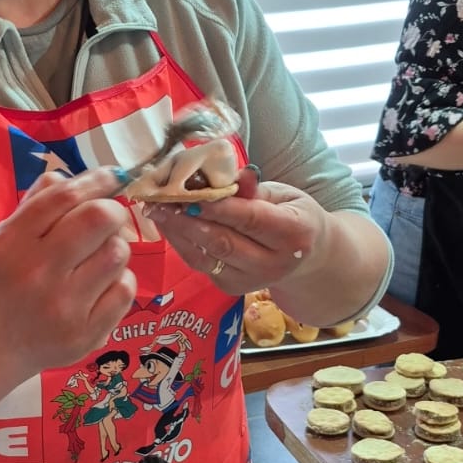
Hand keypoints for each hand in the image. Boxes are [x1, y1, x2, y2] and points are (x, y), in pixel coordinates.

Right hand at [0, 169, 136, 372]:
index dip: (96, 180)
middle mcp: (36, 273)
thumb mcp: (7, 236)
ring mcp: (63, 307)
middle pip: (98, 219)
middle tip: (107, 220)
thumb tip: (81, 177)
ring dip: (115, 248)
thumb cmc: (8, 279)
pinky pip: (125, 288)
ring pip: (117, 253)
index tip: (110, 176)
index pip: (64, 196)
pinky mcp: (85, 334)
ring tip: (96, 259)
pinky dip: (119, 281)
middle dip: (113, 212)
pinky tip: (99, 287)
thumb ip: (39, 202)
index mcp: (12, 242)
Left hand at [144, 179, 328, 294]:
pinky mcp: (231, 288)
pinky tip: (167, 223)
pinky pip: (200, 264)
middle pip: (223, 242)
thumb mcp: (283, 195)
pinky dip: (180, 243)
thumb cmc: (293, 216)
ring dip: (177, 232)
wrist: (306, 257)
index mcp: (294, 234)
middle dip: (188, 219)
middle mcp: (273, 264)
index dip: (218, 207)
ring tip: (156, 208)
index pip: (250, 219)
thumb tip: (233, 175)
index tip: (190, 191)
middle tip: (162, 198)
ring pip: (206, 256)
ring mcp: (251, 281)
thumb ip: (254, 190)